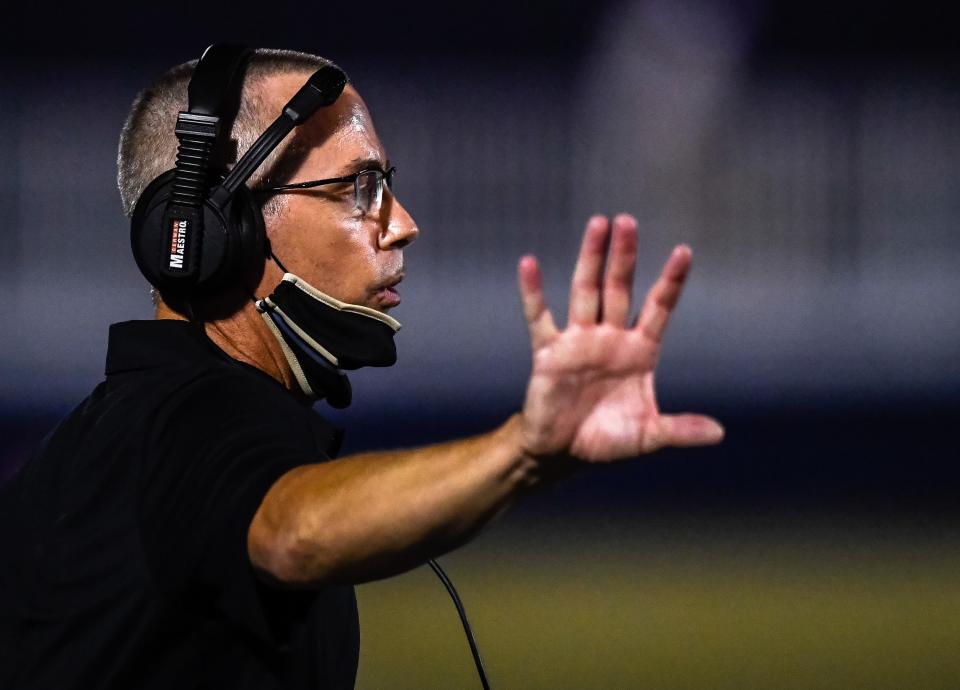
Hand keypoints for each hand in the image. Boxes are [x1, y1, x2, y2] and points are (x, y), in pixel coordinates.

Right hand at [517, 214, 723, 461]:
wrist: (562, 454)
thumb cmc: (606, 440)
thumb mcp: (649, 436)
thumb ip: (680, 430)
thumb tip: (720, 433)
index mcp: (639, 352)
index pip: (658, 308)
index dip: (670, 281)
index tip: (684, 251)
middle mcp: (610, 338)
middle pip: (619, 288)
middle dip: (624, 256)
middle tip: (627, 221)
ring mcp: (578, 341)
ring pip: (585, 291)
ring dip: (590, 259)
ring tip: (597, 224)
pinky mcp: (549, 352)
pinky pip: (540, 317)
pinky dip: (533, 291)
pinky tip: (529, 263)